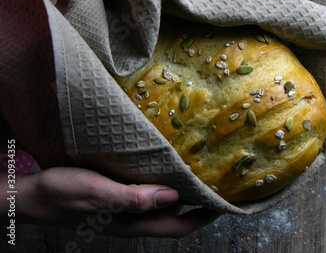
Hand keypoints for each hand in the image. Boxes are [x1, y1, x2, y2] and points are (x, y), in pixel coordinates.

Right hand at [1, 167, 220, 237]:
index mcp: (133, 222)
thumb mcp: (97, 194)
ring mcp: (126, 209)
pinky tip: (165, 166)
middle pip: (175, 216)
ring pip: (162, 204)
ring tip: (198, 169)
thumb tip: (174, 196)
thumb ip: (133, 198)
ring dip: (182, 191)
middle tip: (216, 181)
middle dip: (198, 204)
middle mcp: (134, 218)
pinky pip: (148, 193)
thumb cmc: (64, 194)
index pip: (179, 226)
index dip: (204, 218)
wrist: (34, 195)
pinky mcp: (117, 196)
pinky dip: (162, 183)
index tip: (225, 203)